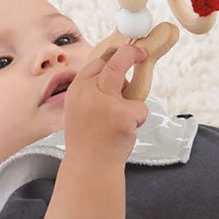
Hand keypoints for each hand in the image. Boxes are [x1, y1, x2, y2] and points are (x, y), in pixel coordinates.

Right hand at [61, 44, 150, 167]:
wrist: (88, 168)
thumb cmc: (89, 139)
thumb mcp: (82, 109)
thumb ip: (96, 90)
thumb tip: (123, 73)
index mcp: (77, 90)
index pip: (97, 63)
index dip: (114, 56)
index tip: (127, 50)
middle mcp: (89, 93)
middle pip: (116, 63)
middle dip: (132, 54)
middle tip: (141, 53)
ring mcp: (106, 104)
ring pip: (134, 89)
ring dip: (133, 104)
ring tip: (118, 123)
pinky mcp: (122, 115)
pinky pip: (141, 109)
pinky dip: (138, 120)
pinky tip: (124, 133)